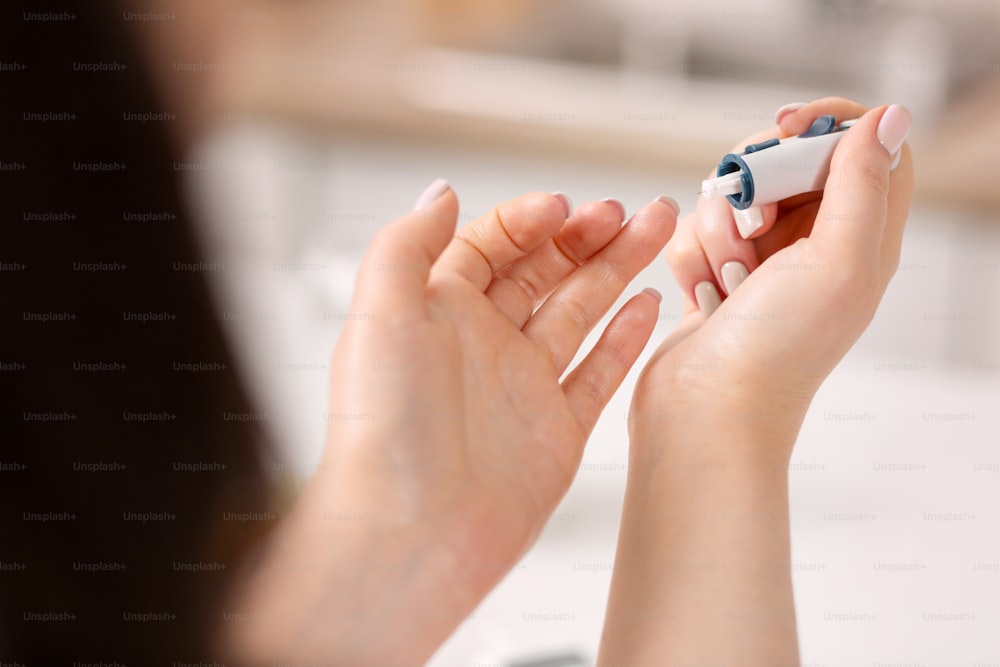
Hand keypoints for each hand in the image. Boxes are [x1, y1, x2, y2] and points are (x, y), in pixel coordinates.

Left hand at [223, 182, 677, 665]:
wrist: (413, 533)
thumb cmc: (384, 433)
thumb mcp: (379, 315)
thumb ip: (408, 245)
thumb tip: (440, 192)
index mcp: (437, 311)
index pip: (491, 244)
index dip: (529, 219)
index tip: (565, 207)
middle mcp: (481, 343)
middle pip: (544, 271)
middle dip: (586, 235)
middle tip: (629, 211)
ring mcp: (522, 385)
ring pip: (579, 310)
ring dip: (617, 269)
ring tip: (655, 231)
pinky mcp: (557, 428)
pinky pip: (598, 372)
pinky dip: (625, 338)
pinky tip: (646, 304)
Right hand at [598, 99, 913, 665]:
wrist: (705, 411)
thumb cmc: (776, 350)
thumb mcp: (835, 259)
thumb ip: (862, 182)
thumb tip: (891, 116)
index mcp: (862, 240)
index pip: (866, 148)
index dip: (828, 124)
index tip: (785, 126)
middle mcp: (816, 248)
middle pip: (790, 164)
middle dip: (757, 180)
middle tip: (752, 217)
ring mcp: (763, 264)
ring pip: (732, 196)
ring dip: (717, 227)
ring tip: (726, 279)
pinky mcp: (715, 277)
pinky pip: (695, 231)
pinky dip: (690, 255)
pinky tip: (699, 293)